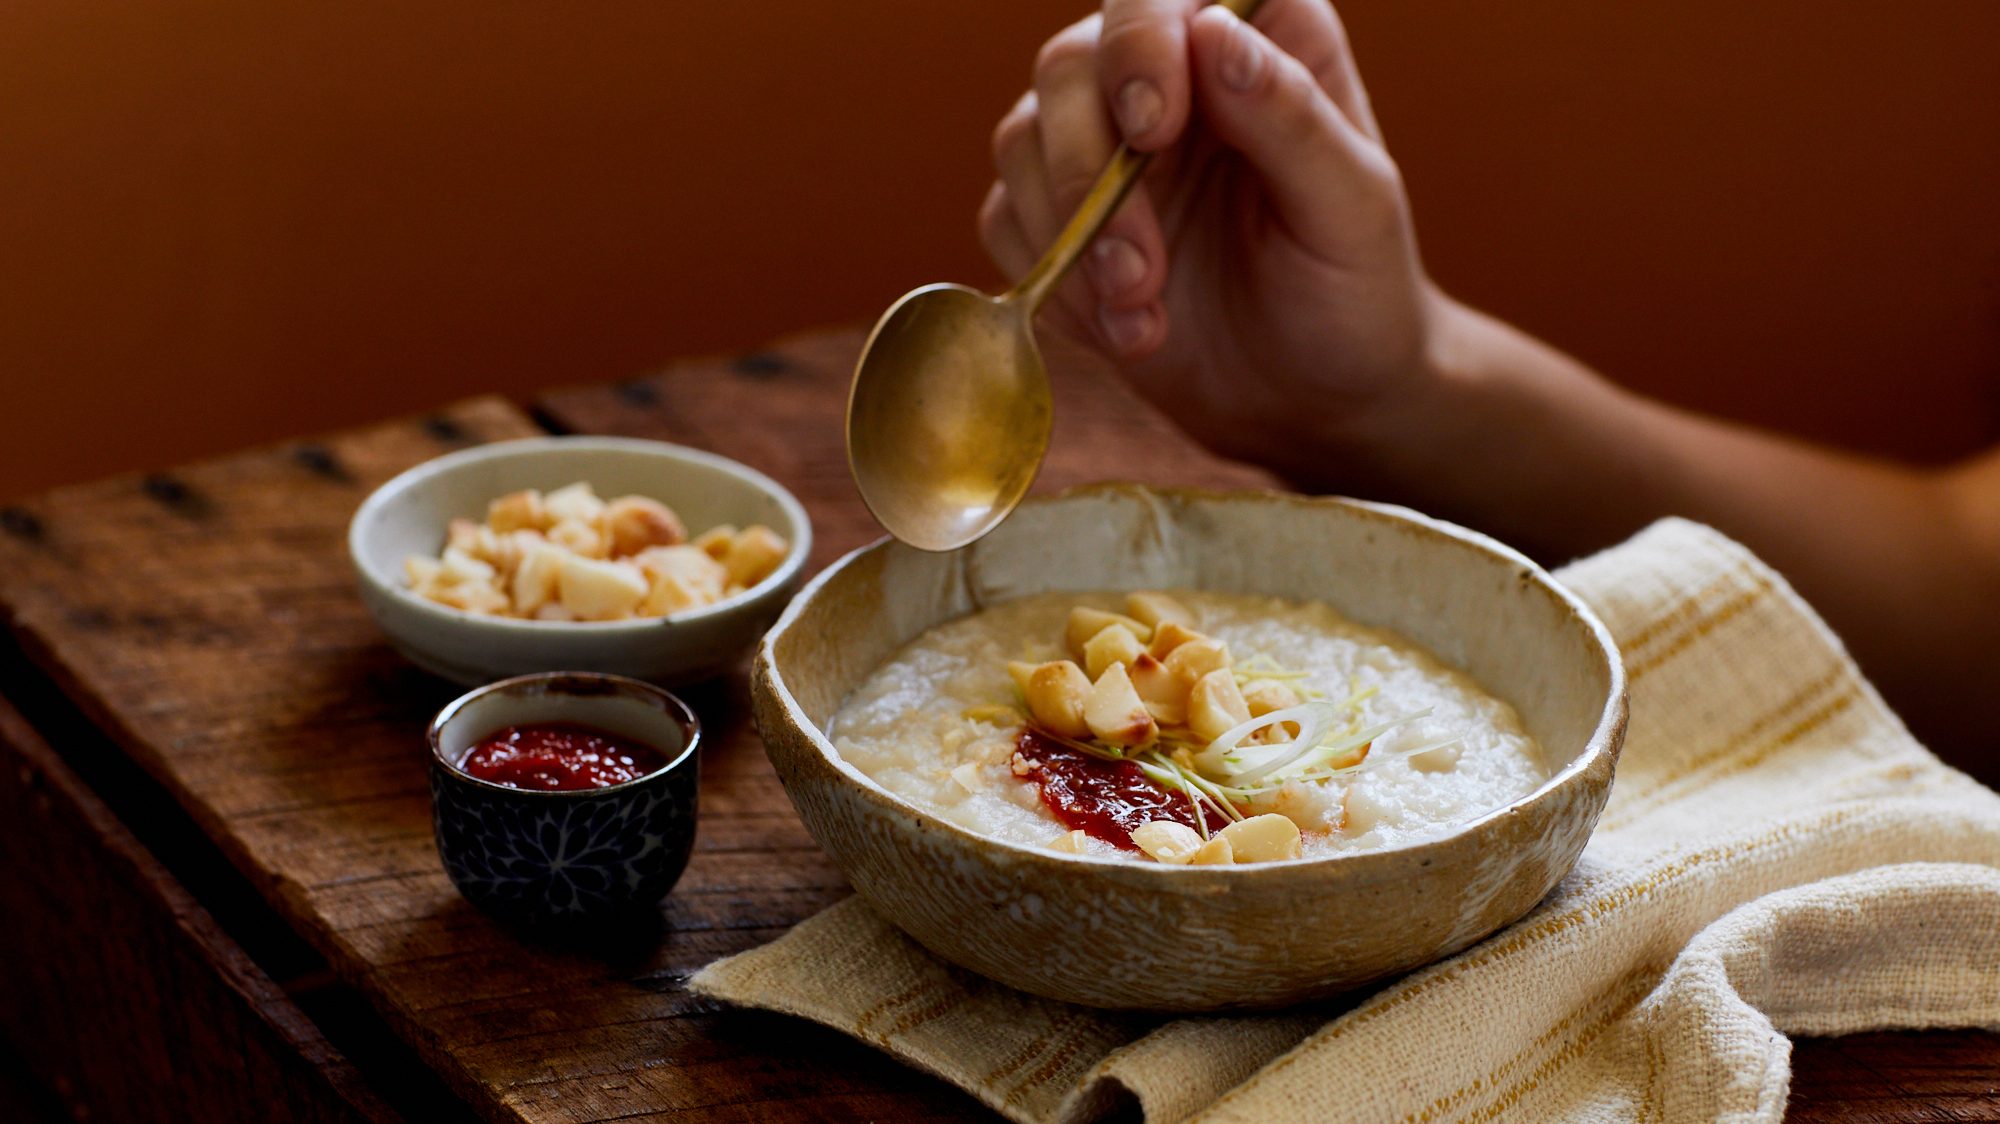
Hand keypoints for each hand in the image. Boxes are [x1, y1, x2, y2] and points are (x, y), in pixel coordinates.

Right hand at [980, 0, 1446, 476]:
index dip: (1139, 42)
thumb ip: (1291, 118)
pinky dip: (1056, 281)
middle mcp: (1171, 75)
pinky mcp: (1061, 220)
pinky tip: (1127, 331)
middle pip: (1071, 63)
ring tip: (1143, 308)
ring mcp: (1106, 146)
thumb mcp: (1352, 208)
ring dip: (1070, 237)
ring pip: (1023, 138)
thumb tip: (1215, 36)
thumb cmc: (1355, 293)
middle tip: (1142, 268)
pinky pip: (1007, 219)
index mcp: (1258, 40)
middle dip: (1088, 170)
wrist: (1312, 401)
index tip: (1151, 128)